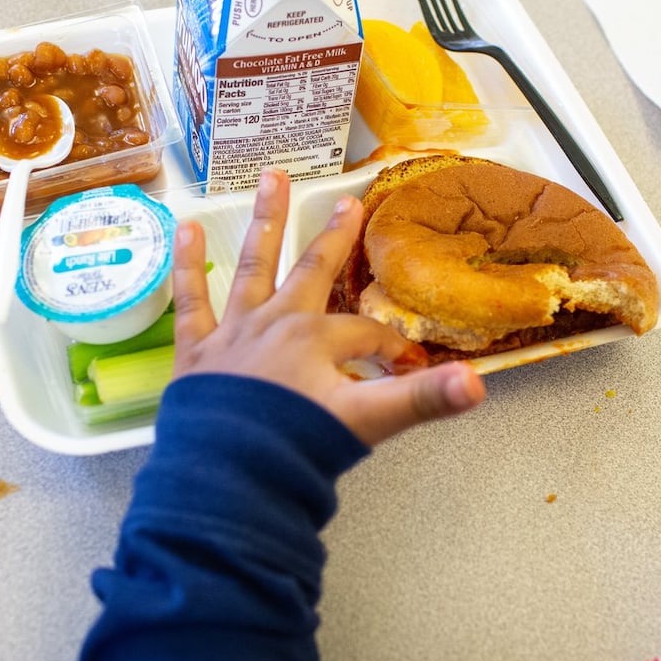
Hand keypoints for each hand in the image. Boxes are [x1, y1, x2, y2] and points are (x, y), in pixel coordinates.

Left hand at [171, 169, 484, 445]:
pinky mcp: (197, 352)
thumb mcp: (366, 423)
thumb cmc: (295, 451)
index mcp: (318, 340)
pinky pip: (191, 300)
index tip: (408, 366)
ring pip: (253, 267)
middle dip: (335, 238)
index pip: (368, 336)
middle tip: (349, 202)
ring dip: (265, 221)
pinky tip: (185, 227)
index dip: (393, 351)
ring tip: (271, 178)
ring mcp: (234, 334)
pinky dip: (186, 264)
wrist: (227, 482)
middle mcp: (277, 324)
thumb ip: (421, 400)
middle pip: (312, 272)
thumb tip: (476, 384)